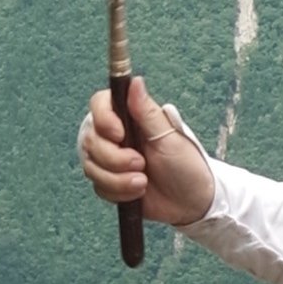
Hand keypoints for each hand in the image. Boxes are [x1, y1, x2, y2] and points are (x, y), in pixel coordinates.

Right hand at [80, 81, 214, 231]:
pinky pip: (98, 186)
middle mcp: (115, 135)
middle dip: (114, 158)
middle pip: (91, 139)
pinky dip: (118, 191)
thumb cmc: (185, 165)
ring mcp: (110, 159)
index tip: (120, 135)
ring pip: (91, 165)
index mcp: (130, 117)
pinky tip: (137, 192)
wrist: (191, 202)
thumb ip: (147, 111)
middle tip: (141, 164)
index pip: (99, 104)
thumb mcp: (169, 136)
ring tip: (143, 182)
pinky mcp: (109, 181)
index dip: (104, 119)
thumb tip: (135, 81)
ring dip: (118, 179)